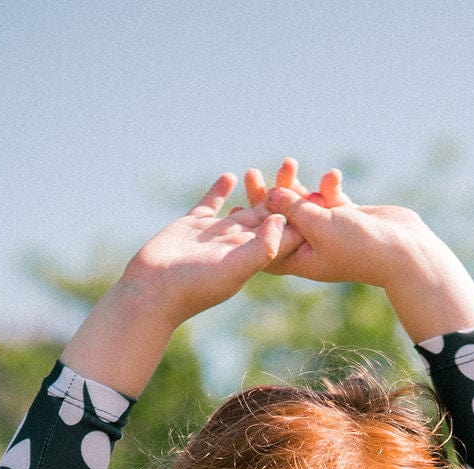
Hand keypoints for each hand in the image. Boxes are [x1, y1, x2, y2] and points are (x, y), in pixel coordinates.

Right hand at [60, 173, 287, 394]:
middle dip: (283, 199)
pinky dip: (221, 190)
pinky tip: (231, 176)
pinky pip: (211, 203)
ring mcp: (215, 234)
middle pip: (267, 218)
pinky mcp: (193, 225)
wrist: (154, 290)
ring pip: (243, 208)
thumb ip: (262, 247)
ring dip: (257, 191)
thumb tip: (282, 220)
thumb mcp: (235, 268)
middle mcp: (237, 245)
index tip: (318, 199)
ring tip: (270, 173)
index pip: (283, 236)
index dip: (300, 219)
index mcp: (252, 257)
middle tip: (298, 175)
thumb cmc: (196, 286)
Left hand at [241, 159, 349, 274]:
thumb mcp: (319, 226)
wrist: (401, 251)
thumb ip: (293, 209)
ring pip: (304, 207)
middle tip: (251, 173)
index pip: (269, 247)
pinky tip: (333, 175)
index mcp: (301, 260)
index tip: (235, 210)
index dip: (251, 230)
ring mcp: (328, 233)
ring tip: (289, 161)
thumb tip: (269, 194)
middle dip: (268, 198)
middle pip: (283, 222)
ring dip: (296, 185)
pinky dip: (329, 187)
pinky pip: (329, 199)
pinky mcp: (345, 219)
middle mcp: (312, 248)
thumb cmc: (358, 246)